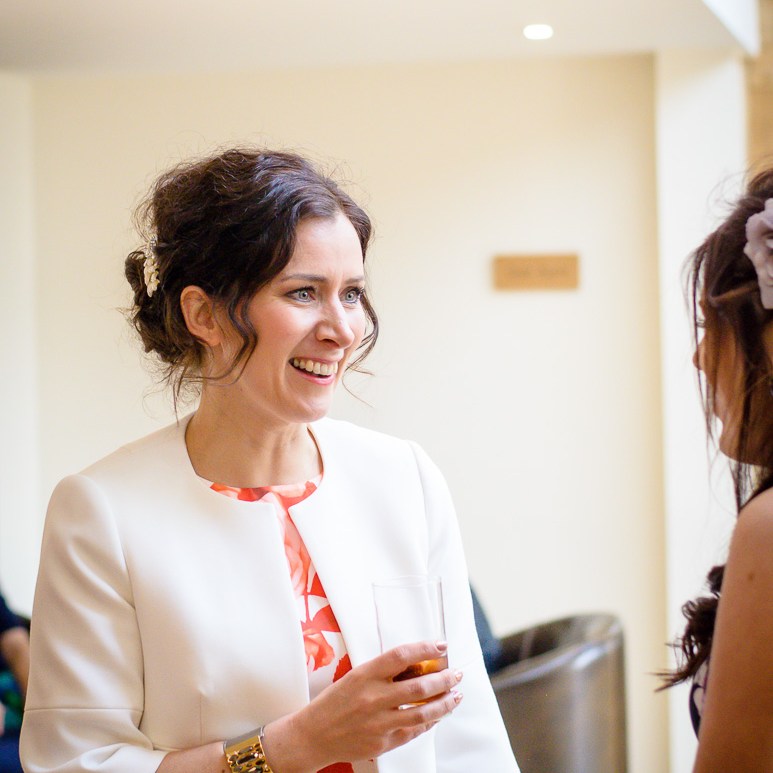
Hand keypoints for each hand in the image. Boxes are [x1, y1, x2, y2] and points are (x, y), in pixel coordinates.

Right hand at [263, 641, 461, 772]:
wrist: (314, 735)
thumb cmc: (334, 701)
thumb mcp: (355, 676)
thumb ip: (383, 672)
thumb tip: (417, 664)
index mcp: (365, 675)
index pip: (401, 655)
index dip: (425, 648)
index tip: (441, 646)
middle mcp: (373, 697)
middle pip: (419, 685)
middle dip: (444, 678)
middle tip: (456, 673)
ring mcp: (379, 722)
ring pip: (422, 711)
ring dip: (444, 702)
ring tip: (456, 695)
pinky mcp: (383, 743)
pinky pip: (414, 731)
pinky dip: (429, 722)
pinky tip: (438, 715)